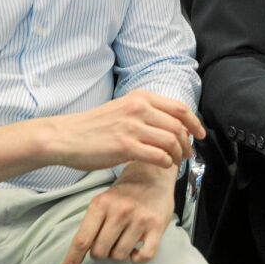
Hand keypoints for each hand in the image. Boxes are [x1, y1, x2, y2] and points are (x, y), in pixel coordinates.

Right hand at [45, 90, 205, 171]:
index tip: (199, 135)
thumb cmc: (93, 127)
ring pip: (171, 141)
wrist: (65, 137)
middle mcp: (139, 108)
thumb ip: (145, 113)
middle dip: (188, 142)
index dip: (194, 123)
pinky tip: (163, 166)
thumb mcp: (122, 109)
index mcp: (141, 97)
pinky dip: (166, 162)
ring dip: (178, 154)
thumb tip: (170, 126)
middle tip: (188, 154)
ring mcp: (132, 127)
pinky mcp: (125, 146)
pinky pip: (157, 155)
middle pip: (178, 126)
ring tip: (176, 162)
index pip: (179, 108)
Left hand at [59, 162, 176, 263]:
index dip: (71, 262)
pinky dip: (137, 259)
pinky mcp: (157, 226)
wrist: (154, 175)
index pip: (82, 240)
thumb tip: (81, 253)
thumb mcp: (104, 201)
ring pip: (119, 255)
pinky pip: (144, 256)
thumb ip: (93, 224)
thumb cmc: (125, 192)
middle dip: (101, 253)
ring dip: (119, 254)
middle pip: (99, 252)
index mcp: (101, 203)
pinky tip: (136, 250)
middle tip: (109, 241)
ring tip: (124, 240)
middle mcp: (120, 210)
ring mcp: (140, 218)